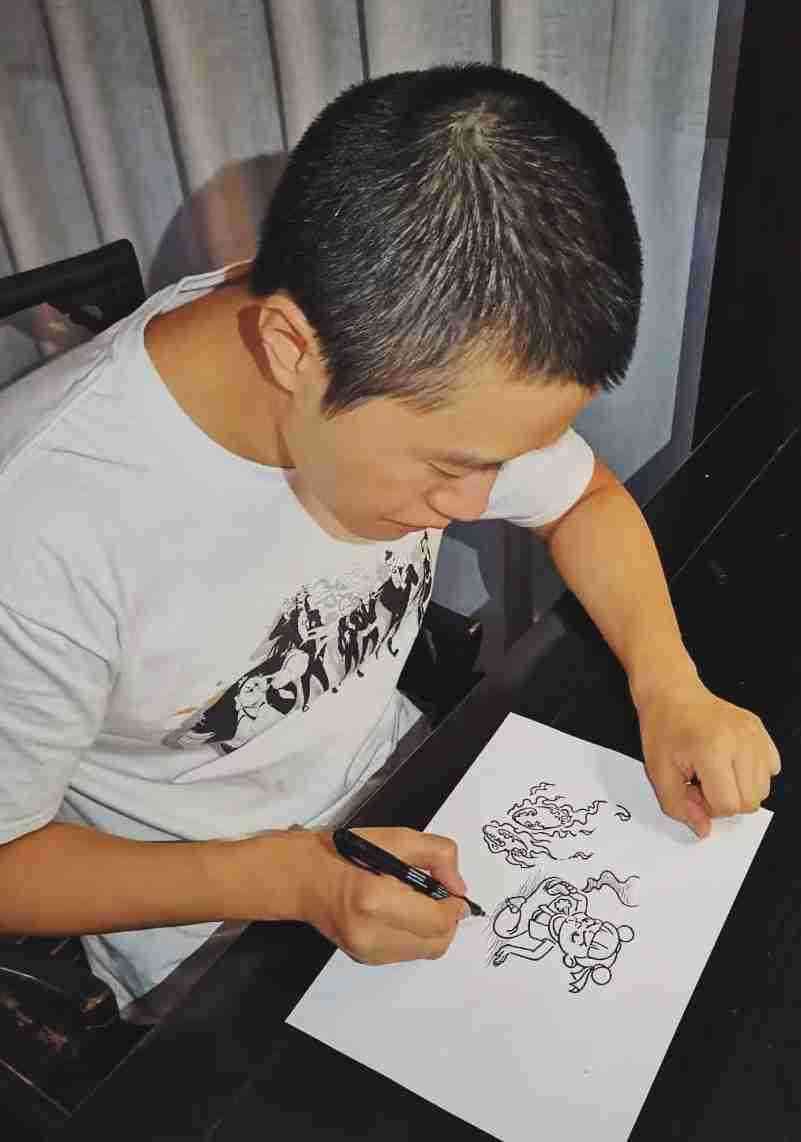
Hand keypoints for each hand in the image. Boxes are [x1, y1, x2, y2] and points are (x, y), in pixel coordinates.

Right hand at [297, 826, 469, 964]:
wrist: (305, 877)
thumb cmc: (347, 853)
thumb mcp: (397, 838)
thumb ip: (437, 855)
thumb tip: (459, 888)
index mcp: (376, 900)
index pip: (437, 922)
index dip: (453, 906)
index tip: (451, 891)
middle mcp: (371, 935)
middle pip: (437, 944)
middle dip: (446, 920)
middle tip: (437, 895)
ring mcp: (367, 952)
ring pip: (424, 951)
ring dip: (431, 929)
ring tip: (415, 901)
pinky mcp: (365, 959)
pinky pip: (407, 953)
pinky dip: (414, 935)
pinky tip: (399, 912)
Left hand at [635, 678, 780, 837]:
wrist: (672, 693)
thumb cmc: (662, 729)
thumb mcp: (658, 772)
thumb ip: (679, 807)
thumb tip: (704, 830)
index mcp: (712, 750)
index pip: (728, 805)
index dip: (707, 806)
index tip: (692, 788)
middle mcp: (741, 741)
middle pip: (750, 801)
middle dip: (725, 800)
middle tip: (702, 781)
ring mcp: (755, 734)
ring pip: (763, 789)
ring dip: (739, 788)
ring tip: (716, 771)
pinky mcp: (761, 730)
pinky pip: (771, 768)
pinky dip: (753, 773)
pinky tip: (730, 761)